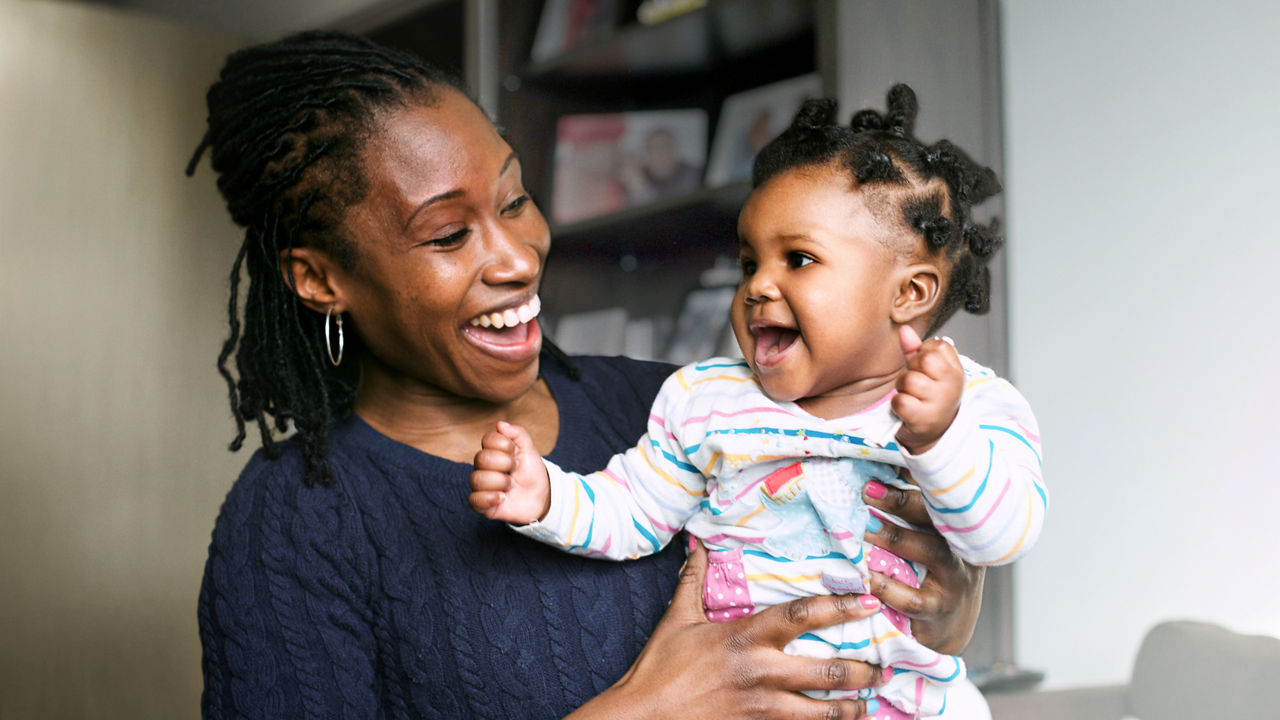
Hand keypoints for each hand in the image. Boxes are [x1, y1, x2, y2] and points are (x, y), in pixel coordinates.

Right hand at [468, 421, 551, 523]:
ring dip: (500, 482)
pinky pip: (474, 499)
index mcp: (492, 451)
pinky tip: (503, 498)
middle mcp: (483, 466)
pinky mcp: (481, 503)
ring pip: (476, 479)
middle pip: (481, 458)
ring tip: (511, 486)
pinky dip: (491, 498)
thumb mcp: (530, 450)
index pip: (487, 439)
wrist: (540, 497)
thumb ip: (518, 434)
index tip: (516, 454)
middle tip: (515, 471)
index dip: (504, 446)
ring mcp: (481, 485)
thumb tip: (500, 424)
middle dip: (505, 464)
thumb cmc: (532, 472)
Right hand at [569, 538, 886, 719]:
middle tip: (882, 666)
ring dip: (851, 708)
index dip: (839, 606)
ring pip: (823, 712)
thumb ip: (694, 580)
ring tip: (867, 704)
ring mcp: (761, 709)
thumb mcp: (677, 620)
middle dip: (862, 669)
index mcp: (744, 638)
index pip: (801, 615)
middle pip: (828, 671)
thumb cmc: (658, 669)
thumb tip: (697, 543)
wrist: (640, 718)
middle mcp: (760, 673)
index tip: (869, 601)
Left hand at [863, 481, 983, 655]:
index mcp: (960, 526)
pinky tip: (865, 574)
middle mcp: (964, 548)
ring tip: (863, 529)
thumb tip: (882, 470)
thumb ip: (915, 511)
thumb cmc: (933, 571)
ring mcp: (955, 580)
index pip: (942, 497)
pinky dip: (886, 585)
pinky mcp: (938, 610)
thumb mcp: (932, 539)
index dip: (916, 480)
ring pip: (931, 551)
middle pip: (938, 518)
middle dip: (901, 502)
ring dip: (894, 537)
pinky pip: (912, 597)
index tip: (881, 472)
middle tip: (866, 492)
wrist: (951, 626)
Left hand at [892, 325, 963, 454]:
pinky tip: (907, 410)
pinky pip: (900, 400)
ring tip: (912, 397)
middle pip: (923, 359)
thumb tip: (905, 330)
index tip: (927, 370)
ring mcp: (939, 402)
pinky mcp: (923, 418)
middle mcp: (951, 385)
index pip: (936, 345)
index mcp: (955, 370)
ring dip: (903, 388)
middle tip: (917, 384)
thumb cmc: (931, 398)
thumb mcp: (930, 372)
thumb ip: (916, 349)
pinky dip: (897, 405)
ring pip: (908, 380)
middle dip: (912, 369)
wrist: (935, 433)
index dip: (923, 354)